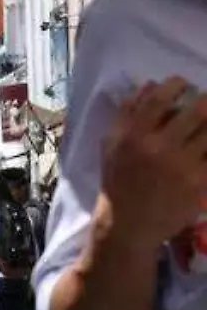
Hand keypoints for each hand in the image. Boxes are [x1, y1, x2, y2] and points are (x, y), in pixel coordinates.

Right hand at [101, 77, 206, 247]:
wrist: (128, 225)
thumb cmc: (118, 181)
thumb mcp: (111, 145)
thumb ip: (127, 113)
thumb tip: (151, 84)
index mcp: (134, 136)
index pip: (161, 97)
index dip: (177, 84)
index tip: (183, 85)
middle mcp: (159, 148)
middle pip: (199, 110)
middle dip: (206, 102)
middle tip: (204, 105)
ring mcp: (183, 166)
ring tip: (205, 127)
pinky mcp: (200, 183)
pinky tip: (204, 149)